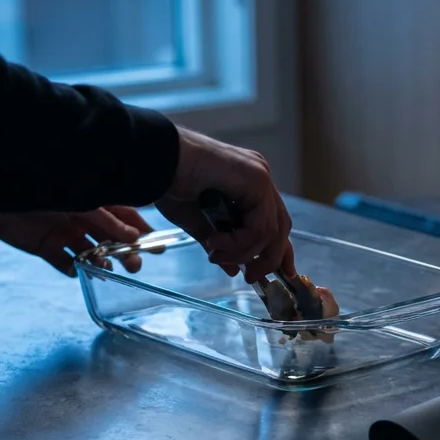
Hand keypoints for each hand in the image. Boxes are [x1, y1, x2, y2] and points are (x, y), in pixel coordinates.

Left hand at [0, 206, 151, 276]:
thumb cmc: (44, 187)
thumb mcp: (82, 202)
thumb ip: (106, 220)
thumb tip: (134, 236)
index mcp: (94, 201)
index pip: (125, 217)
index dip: (141, 231)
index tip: (157, 246)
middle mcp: (82, 218)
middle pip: (111, 239)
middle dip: (125, 252)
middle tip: (135, 266)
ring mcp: (64, 233)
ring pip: (91, 253)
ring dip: (101, 262)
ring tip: (106, 269)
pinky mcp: (46, 247)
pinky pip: (64, 262)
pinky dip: (73, 269)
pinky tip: (79, 272)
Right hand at [156, 127, 293, 282]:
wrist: (157, 162)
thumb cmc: (170, 184)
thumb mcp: (197, 222)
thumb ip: (219, 244)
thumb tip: (233, 270)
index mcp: (249, 184)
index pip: (275, 222)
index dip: (280, 251)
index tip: (283, 274)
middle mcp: (259, 178)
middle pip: (280, 228)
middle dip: (268, 259)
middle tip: (249, 277)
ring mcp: (260, 176)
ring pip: (271, 232)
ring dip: (242, 253)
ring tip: (214, 254)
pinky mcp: (256, 180)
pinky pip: (260, 227)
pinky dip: (239, 243)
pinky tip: (214, 241)